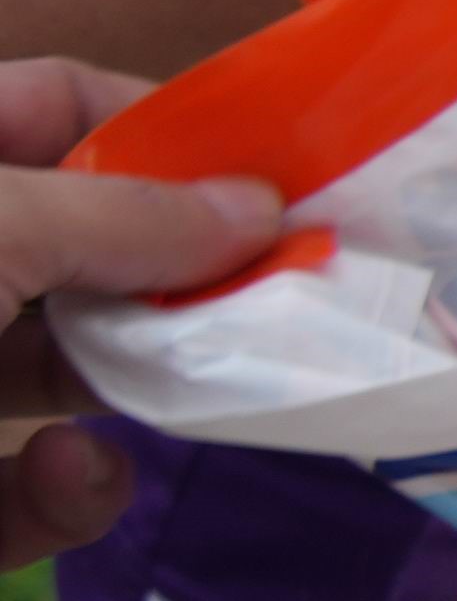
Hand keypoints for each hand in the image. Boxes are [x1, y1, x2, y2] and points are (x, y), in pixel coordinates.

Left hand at [0, 61, 278, 567]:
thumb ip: (122, 213)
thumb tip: (259, 207)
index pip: (58, 106)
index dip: (163, 127)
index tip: (274, 173)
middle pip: (82, 250)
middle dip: (179, 279)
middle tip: (285, 293)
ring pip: (66, 376)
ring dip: (137, 391)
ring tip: (186, 395)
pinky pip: (27, 492)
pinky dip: (66, 495)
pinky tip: (70, 477)